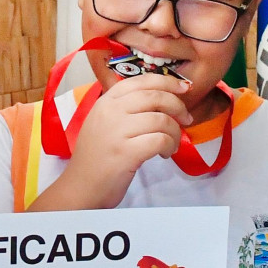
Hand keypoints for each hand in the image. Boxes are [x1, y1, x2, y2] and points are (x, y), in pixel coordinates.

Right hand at [43, 73, 192, 208]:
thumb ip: (125, 108)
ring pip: (162, 120)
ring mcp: (117, 131)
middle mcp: (110, 111)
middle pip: (155, 97)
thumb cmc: (96, 157)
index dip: (167, 81)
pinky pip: (160, 140)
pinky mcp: (126, 152)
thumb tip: (162, 100)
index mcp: (106, 101)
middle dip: (177, 106)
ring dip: (175, 132)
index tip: (183, 88)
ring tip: (172, 144)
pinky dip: (170, 146)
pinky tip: (165, 154)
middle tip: (186, 118)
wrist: (80, 187)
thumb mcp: (104, 123)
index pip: (141, 81)